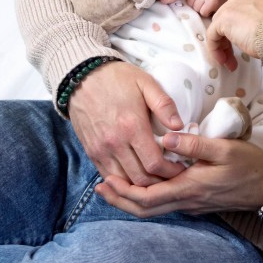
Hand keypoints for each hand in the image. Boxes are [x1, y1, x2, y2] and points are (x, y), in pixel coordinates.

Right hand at [67, 61, 186, 187]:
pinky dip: (123, 180)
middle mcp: (114, 143)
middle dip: (159, 182)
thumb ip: (164, 105)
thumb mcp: (146, 83)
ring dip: (141, 185)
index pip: (154, 163)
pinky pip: (108, 175)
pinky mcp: (91, 152)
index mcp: (132, 126)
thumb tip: (179, 126)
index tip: (181, 168)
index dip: (171, 171)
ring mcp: (100, 150)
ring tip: (156, 177)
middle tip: (171, 177)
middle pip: (140, 179)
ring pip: (124, 182)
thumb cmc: (118, 79)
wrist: (82, 78)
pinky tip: (136, 174)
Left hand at [94, 132, 262, 217]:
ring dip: (131, 200)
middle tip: (100, 188)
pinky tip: (142, 184)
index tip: (106, 180)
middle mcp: (187, 201)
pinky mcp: (196, 203)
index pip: (147, 198)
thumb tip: (166, 137)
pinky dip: (147, 197)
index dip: (123, 192)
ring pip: (154, 210)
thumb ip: (195, 143)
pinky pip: (165, 205)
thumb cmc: (249, 165)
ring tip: (114, 186)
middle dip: (119, 200)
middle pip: (144, 210)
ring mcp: (191, 205)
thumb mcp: (225, 148)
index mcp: (190, 188)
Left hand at [182, 0, 219, 17]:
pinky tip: (212, 9)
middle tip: (206, 2)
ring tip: (210, 5)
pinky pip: (203, 12)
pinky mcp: (212, 1)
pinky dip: (207, 13)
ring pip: (196, 8)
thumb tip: (180, 0)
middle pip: (189, 3)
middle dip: (196, 5)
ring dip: (202, 10)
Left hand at [203, 0, 262, 63]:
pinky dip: (216, 50)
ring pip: (217, 28)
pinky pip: (212, 37)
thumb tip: (246, 35)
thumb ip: (252, 19)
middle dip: (224, 37)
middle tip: (230, 55)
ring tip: (229, 62)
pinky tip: (226, 60)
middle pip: (222, 15)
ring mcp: (230, 6)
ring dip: (221, 47)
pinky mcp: (223, 20)